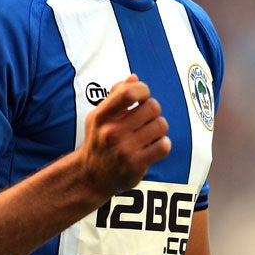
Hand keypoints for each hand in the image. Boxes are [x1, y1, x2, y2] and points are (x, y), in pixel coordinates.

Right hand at [77, 74, 170, 196]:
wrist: (90, 176)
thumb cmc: (98, 141)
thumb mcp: (99, 116)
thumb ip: (115, 95)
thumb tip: (134, 78)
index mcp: (102, 116)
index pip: (129, 92)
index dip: (143, 89)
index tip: (142, 97)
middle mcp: (112, 132)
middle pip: (152, 107)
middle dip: (153, 110)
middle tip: (146, 119)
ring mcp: (124, 149)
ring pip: (161, 125)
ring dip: (159, 128)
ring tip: (149, 133)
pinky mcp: (136, 165)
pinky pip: (164, 146)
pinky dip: (163, 144)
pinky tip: (153, 146)